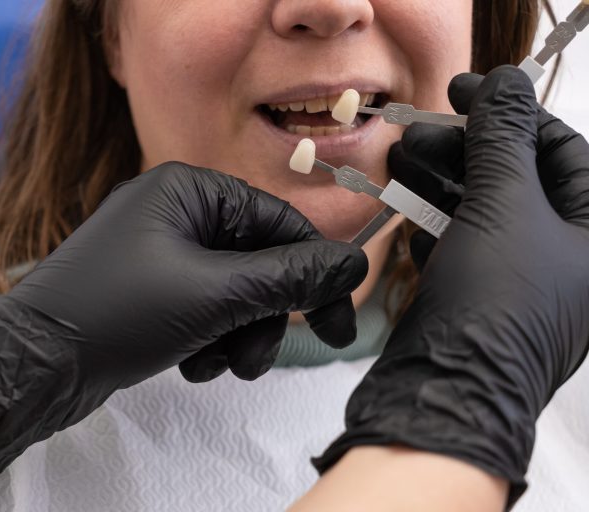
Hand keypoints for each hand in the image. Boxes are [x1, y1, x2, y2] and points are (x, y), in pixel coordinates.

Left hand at [0, 162, 367, 496]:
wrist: (33, 365)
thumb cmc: (114, 314)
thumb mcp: (214, 296)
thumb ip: (286, 278)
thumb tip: (348, 263)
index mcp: (189, 191)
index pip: (278, 223)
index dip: (315, 274)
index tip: (339, 322)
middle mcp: (174, 213)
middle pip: (257, 263)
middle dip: (263, 317)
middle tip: (256, 359)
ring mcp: (159, 253)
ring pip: (233, 293)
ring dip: (236, 335)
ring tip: (214, 364)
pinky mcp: (149, 290)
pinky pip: (204, 309)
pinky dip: (207, 340)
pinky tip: (188, 363)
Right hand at [312, 66, 588, 504]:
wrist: (446, 395)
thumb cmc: (494, 301)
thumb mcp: (503, 205)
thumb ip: (503, 138)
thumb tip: (505, 79)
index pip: (563, 149)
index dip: (510, 113)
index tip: (461, 89)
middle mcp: (568, 259)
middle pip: (517, 180)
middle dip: (463, 152)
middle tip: (412, 133)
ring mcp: (523, 284)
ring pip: (483, 214)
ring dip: (439, 185)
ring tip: (395, 164)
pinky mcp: (482, 303)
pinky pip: (465, 250)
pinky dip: (436, 228)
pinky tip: (409, 217)